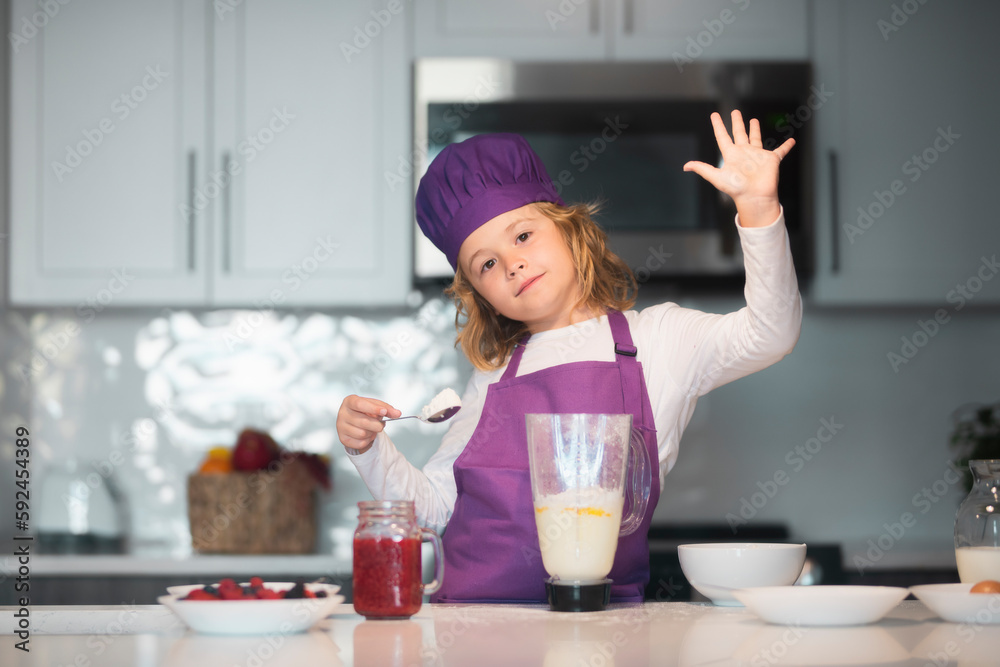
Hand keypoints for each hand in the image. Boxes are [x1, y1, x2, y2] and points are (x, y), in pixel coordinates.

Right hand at [337, 395, 400, 453]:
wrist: (355, 422)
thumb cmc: (365, 412)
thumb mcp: (376, 406)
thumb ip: (387, 409)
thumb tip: (398, 413)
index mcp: (349, 401)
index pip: (360, 404)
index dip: (373, 409)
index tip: (384, 412)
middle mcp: (342, 413)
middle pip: (364, 422)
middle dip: (377, 425)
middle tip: (381, 424)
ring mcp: (340, 426)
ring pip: (362, 434)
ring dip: (372, 433)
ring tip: (372, 429)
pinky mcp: (343, 438)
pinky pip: (360, 443)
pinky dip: (368, 440)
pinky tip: (366, 435)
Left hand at [683, 110, 794, 227]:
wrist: (754, 197)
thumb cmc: (736, 189)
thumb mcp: (717, 177)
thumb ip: (703, 169)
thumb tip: (686, 166)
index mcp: (731, 155)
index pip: (723, 137)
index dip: (718, 125)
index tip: (714, 115)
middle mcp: (743, 153)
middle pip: (739, 133)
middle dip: (737, 122)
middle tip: (735, 111)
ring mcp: (757, 156)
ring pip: (755, 138)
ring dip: (755, 130)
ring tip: (754, 120)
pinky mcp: (771, 160)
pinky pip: (780, 151)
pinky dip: (786, 146)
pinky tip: (791, 141)